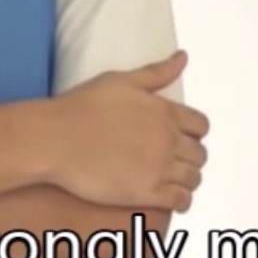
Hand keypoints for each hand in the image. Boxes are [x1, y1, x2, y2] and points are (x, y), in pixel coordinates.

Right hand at [45, 50, 209, 211]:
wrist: (56, 139)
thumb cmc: (83, 106)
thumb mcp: (121, 80)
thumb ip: (157, 72)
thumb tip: (183, 57)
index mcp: (166, 112)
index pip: (201, 126)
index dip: (193, 133)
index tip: (181, 138)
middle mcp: (169, 140)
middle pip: (199, 154)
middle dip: (190, 157)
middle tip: (173, 161)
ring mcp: (160, 167)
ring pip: (193, 178)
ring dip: (187, 179)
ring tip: (171, 181)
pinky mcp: (148, 192)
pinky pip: (180, 200)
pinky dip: (181, 200)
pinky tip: (169, 199)